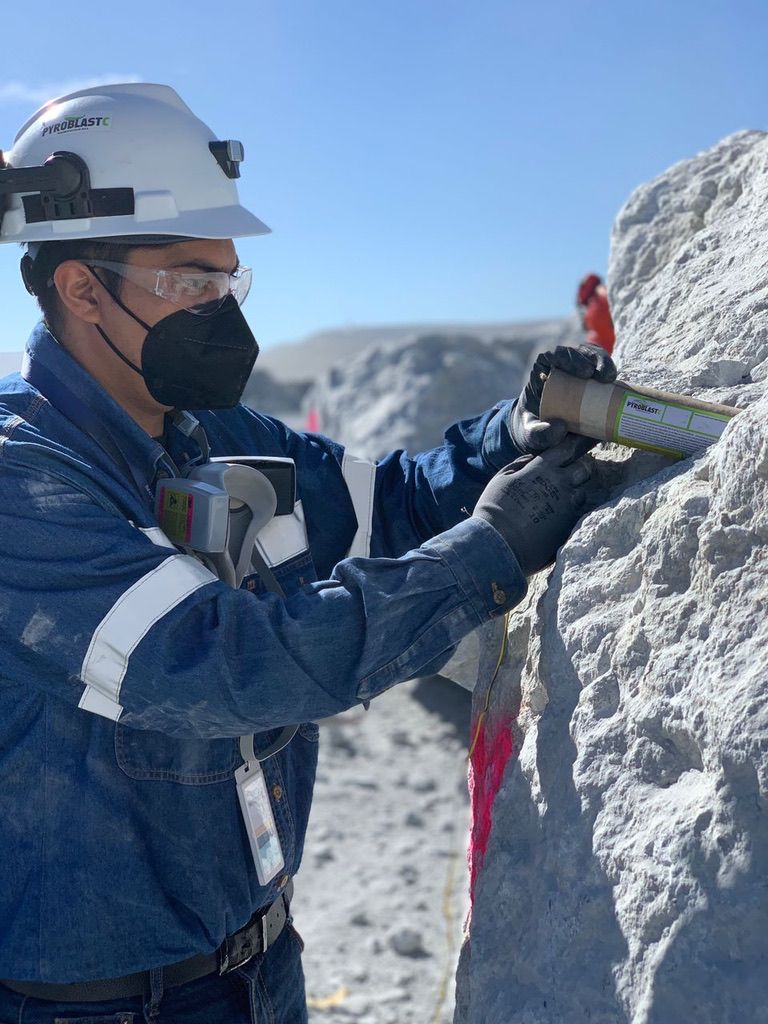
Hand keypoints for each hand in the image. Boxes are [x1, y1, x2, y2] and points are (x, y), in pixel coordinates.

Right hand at [473, 434, 593, 575]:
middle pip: (584, 469)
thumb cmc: (495, 508)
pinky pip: (578, 512)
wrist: (500, 543)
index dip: (571, 446)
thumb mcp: (501, 478)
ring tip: (559, 499)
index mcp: (543, 468)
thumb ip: (520, 464)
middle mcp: (561, 483)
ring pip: (583, 491)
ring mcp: (568, 505)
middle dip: (577, 469)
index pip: (566, 449)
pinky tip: (557, 516)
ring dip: (575, 491)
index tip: (571, 447)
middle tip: (565, 475)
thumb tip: (532, 459)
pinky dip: (571, 511)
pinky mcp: (570, 525)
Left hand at [509, 343, 616, 454]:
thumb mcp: (530, 436)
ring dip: (603, 362)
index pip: (553, 356)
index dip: (568, 358)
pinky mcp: (591, 382)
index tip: (584, 373)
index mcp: (541, 373)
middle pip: (577, 352)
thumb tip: (560, 428)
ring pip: (592, 357)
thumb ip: (538, 434)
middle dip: (591, 358)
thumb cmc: (534, 431)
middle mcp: (561, 368)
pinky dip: (610, 372)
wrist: (545, 437)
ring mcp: (578, 372)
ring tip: (609, 378)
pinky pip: (602, 370)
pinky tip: (615, 381)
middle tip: (599, 375)